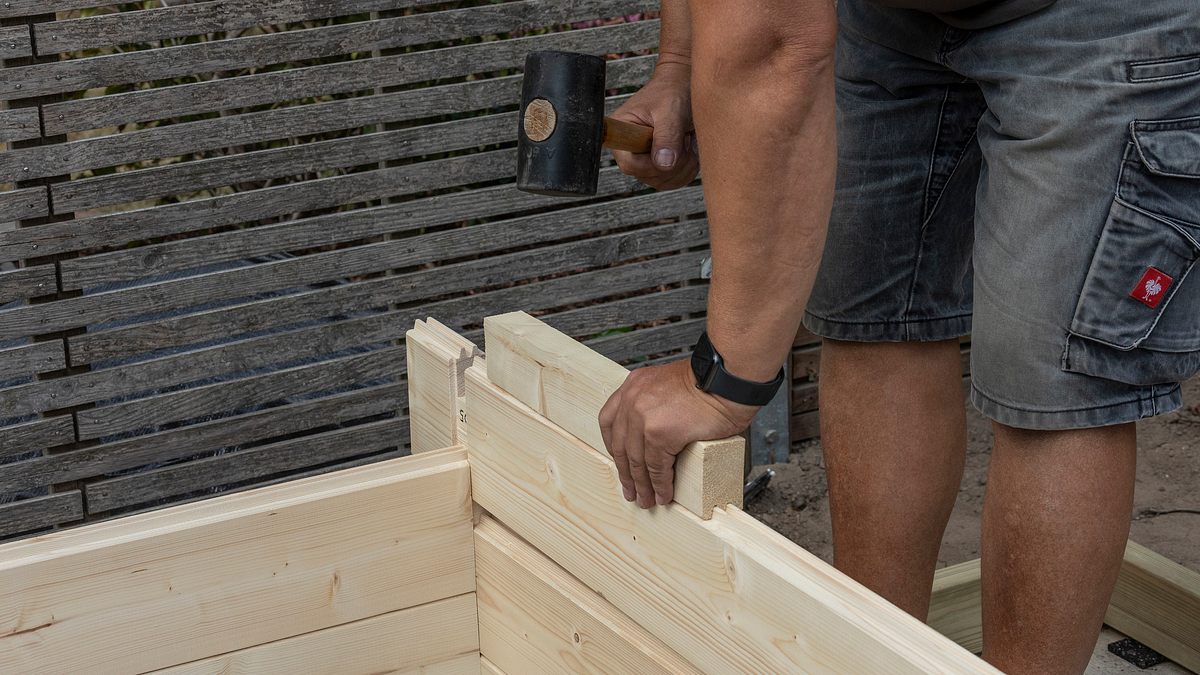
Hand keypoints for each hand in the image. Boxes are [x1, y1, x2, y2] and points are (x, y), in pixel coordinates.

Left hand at [598, 359, 757, 507]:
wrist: (728, 379)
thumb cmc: (711, 382)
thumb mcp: (669, 384)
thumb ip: (655, 402)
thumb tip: (655, 433)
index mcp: (633, 385)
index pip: (609, 420)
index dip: (613, 446)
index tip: (618, 461)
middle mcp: (633, 399)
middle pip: (620, 445)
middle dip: (626, 472)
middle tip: (630, 490)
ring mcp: (643, 417)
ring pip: (637, 461)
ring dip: (642, 485)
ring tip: (647, 499)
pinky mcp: (660, 434)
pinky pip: (656, 467)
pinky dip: (660, 485)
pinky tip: (664, 494)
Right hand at [610, 63, 699, 189]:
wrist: (683, 86)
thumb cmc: (672, 91)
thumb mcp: (671, 110)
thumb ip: (667, 135)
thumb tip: (663, 163)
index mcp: (621, 132)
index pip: (630, 164)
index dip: (652, 163)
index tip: (672, 147)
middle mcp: (629, 149)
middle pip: (647, 176)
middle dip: (673, 163)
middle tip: (685, 138)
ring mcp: (644, 160)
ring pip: (663, 181)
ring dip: (683, 166)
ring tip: (687, 140)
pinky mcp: (658, 165)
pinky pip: (673, 180)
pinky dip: (687, 168)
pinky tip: (689, 148)